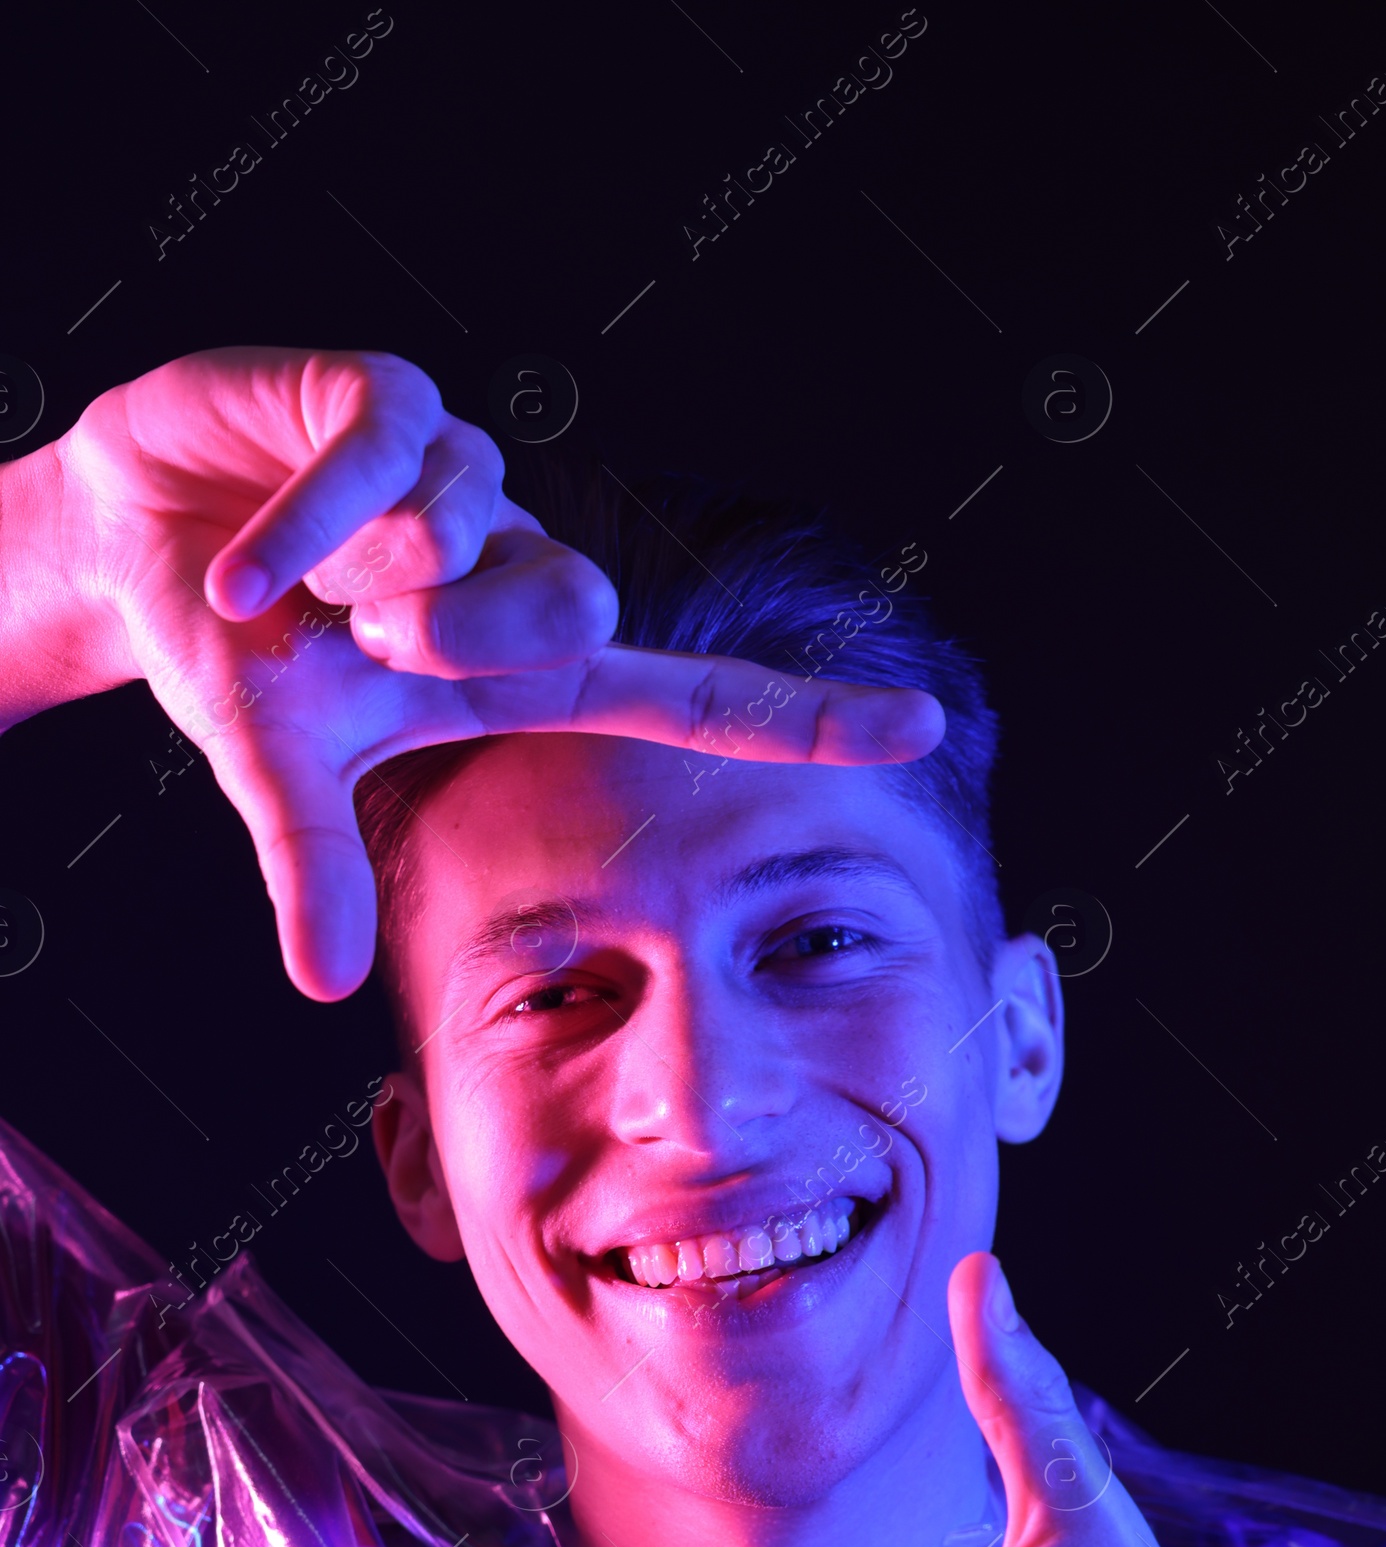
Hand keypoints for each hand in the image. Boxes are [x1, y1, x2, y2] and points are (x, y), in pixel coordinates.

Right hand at [1, 347, 943, 998]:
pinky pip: (390, 451)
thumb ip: (317, 861)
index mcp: (524, 670)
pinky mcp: (395, 396)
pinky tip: (252, 551)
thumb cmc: (235, 657)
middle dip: (451, 638)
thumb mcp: (281, 765)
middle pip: (577, 606)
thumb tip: (328, 983)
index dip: (806, 716)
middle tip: (357, 646)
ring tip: (289, 580)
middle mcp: (519, 570)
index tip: (922, 727)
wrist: (134, 542)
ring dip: (358, 576)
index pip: (696, 696)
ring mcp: (467, 478)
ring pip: (468, 529)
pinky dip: (307, 517)